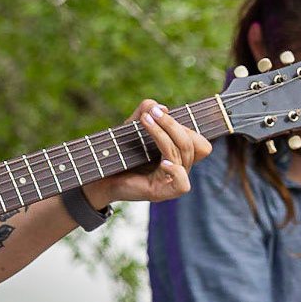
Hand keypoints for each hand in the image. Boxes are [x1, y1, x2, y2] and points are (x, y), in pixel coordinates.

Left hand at [86, 101, 213, 208]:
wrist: (101, 176)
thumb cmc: (119, 153)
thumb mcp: (133, 125)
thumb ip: (146, 110)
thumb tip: (162, 108)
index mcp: (178, 154)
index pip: (199, 142)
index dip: (186, 125)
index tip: (159, 113)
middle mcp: (179, 168)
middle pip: (192, 144)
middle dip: (172, 125)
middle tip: (151, 114)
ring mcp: (171, 181)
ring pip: (182, 155)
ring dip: (163, 135)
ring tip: (145, 123)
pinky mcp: (162, 193)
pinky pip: (183, 184)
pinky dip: (175, 170)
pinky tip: (163, 163)